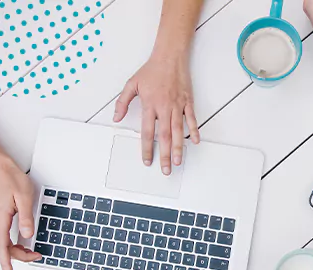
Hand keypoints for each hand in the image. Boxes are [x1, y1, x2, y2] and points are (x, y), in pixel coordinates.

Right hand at [0, 159, 41, 269]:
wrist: (0, 170)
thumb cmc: (11, 180)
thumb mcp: (25, 197)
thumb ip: (26, 218)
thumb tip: (28, 234)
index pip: (1, 248)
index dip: (6, 265)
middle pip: (1, 250)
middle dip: (17, 257)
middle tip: (34, 255)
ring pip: (1, 246)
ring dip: (13, 252)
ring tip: (30, 251)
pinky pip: (0, 239)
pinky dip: (10, 246)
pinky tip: (20, 245)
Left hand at [114, 52, 200, 174]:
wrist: (169, 56)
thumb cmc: (152, 70)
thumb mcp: (132, 84)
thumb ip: (122, 102)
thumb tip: (116, 117)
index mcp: (150, 105)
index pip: (147, 132)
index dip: (147, 148)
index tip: (147, 160)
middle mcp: (164, 107)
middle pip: (164, 136)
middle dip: (164, 155)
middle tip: (166, 169)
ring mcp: (177, 105)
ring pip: (178, 130)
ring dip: (179, 147)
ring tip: (178, 161)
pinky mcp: (187, 101)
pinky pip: (191, 119)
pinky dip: (194, 130)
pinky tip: (195, 141)